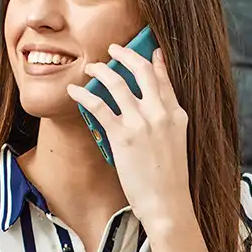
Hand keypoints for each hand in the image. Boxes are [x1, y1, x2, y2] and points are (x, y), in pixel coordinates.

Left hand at [67, 44, 194, 235]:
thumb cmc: (170, 181)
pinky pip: (99, 106)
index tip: (150, 50)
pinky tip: (74, 91)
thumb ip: (167, 124)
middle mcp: (161, 112)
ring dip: (101, 70)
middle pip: (142, 70)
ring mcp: (142, 122)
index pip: (165, 79)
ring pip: (118, 82)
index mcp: (177, 114)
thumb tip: (152, 115)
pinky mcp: (122, 136)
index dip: (155, 61)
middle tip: (114, 48)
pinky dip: (84, 95)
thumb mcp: (177, 144)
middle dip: (126, 54)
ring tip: (90, 67)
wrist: (167, 203)